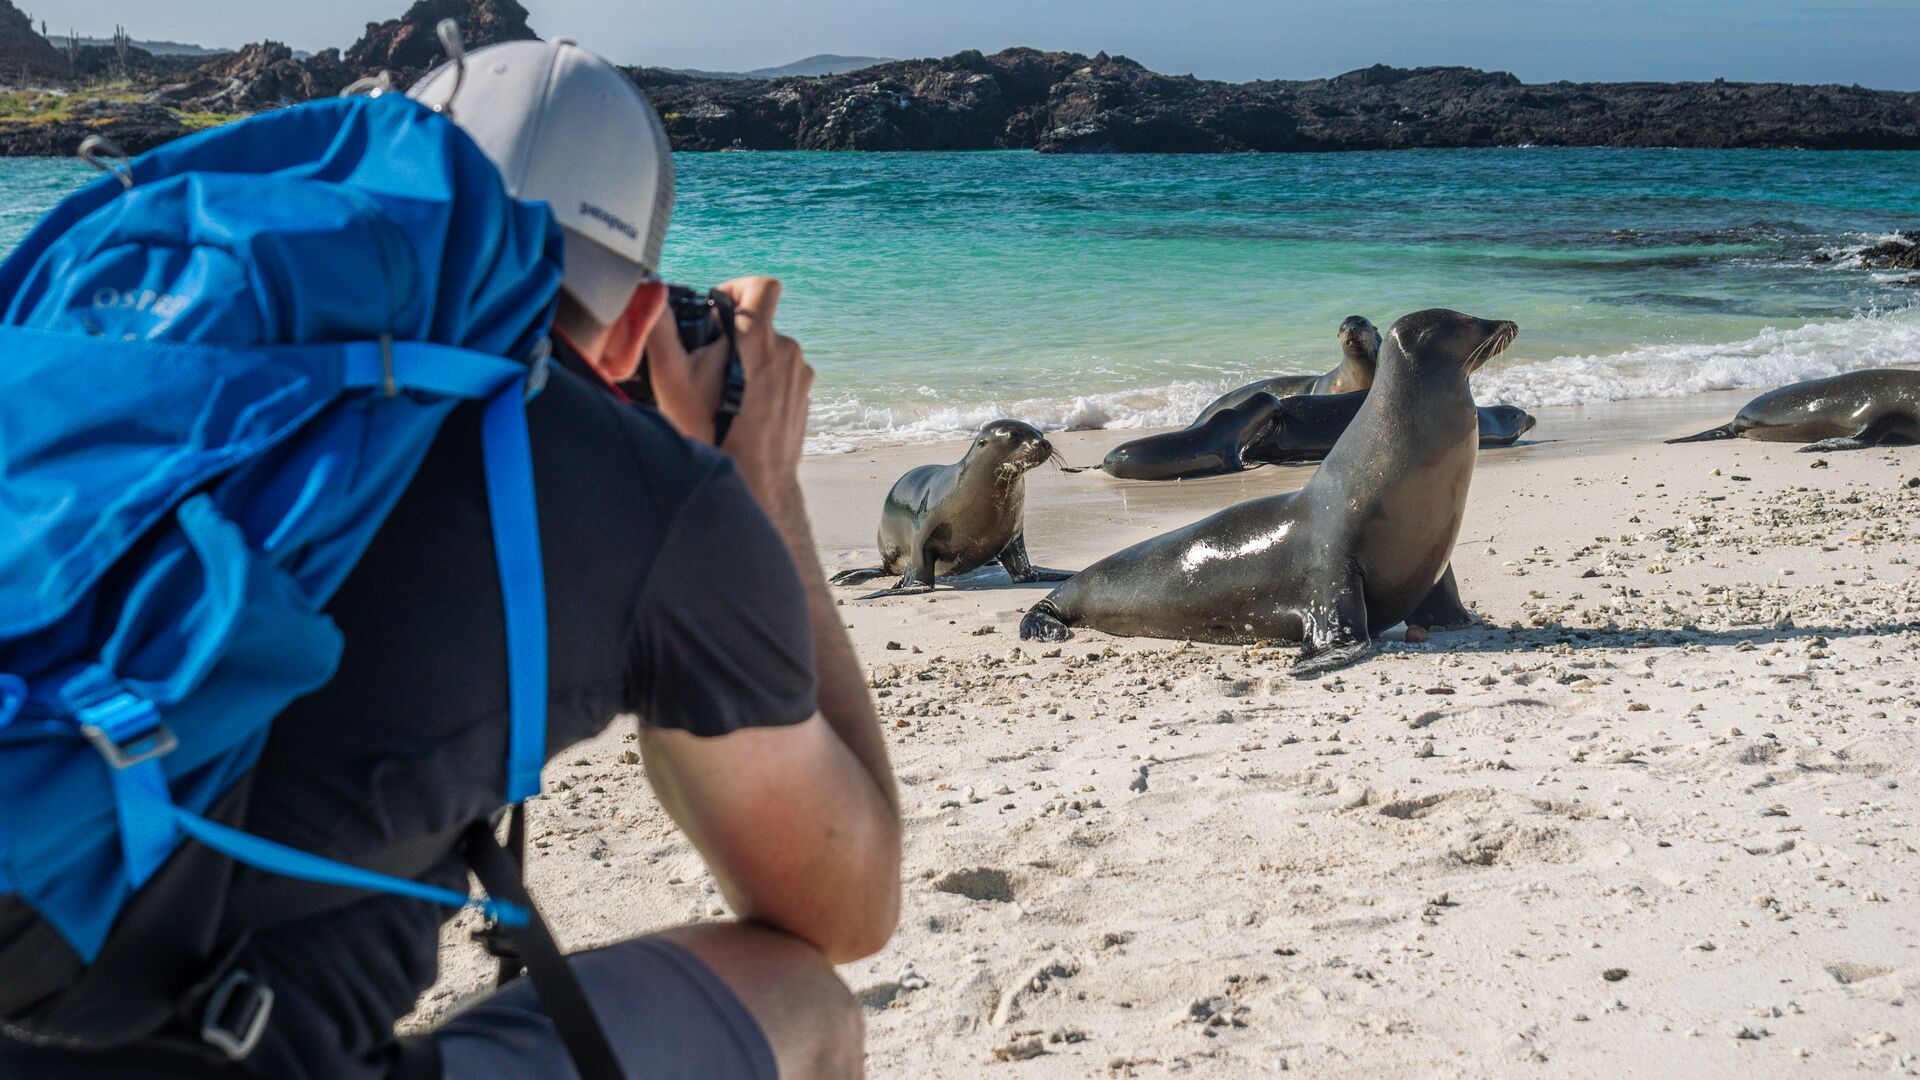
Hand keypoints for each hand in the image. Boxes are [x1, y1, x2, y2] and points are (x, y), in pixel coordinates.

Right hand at [643, 276, 812, 505]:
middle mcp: (786, 349)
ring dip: (750, 362)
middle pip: (762, 323)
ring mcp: (800, 375)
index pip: (762, 285)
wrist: (753, 478)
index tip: (719, 308)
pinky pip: (783, 377)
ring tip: (725, 393)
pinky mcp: (804, 398)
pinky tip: (744, 409)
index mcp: (757, 335)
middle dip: (736, 335)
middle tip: (710, 362)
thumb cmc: (710, 428)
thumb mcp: (672, 376)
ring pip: (772, 352)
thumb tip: (651, 294)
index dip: (739, 287)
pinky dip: (765, 385)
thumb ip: (660, 328)